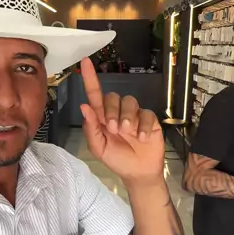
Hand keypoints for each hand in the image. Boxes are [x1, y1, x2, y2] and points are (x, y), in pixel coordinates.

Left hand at [80, 58, 164, 183]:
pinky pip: (146, 114)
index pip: (95, 94)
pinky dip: (143, 126)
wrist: (138, 173)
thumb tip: (84, 106)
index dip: (90, 78)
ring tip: (128, 132)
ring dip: (127, 117)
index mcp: (102, 117)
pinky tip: (142, 138)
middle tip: (114, 129)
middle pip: (113, 96)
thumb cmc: (116, 159)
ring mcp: (134, 114)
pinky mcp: (149, 120)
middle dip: (112, 111)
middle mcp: (117, 112)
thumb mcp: (99, 147)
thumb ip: (90, 128)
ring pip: (130, 101)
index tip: (85, 61)